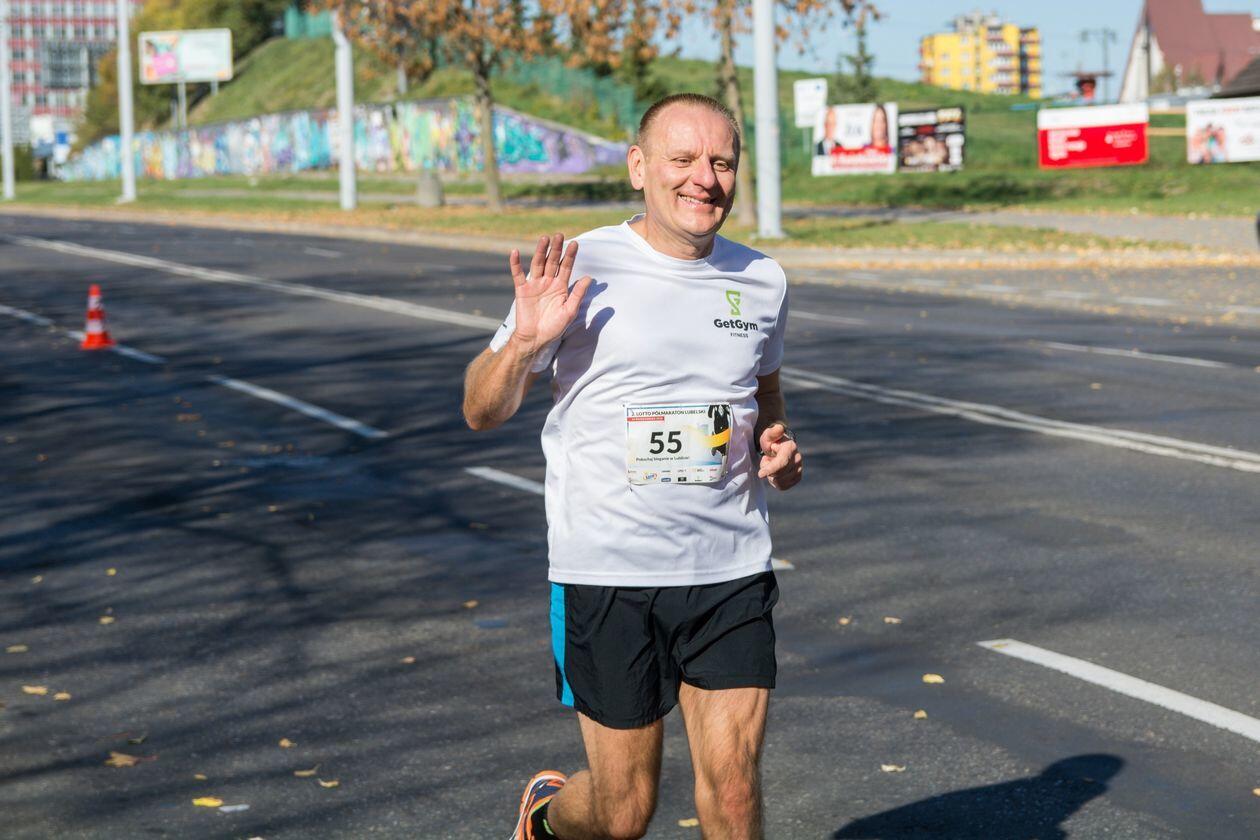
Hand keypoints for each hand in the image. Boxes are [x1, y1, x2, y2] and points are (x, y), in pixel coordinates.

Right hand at [508, 233, 591, 354]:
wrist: (536, 338)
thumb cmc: (554, 327)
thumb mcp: (570, 310)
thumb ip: (578, 294)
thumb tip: (589, 277)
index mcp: (561, 287)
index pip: (566, 267)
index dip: (570, 256)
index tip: (575, 243)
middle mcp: (548, 282)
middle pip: (552, 262)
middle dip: (556, 249)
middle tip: (559, 235)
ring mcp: (535, 285)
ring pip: (538, 264)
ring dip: (540, 251)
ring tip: (544, 238)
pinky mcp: (522, 290)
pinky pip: (518, 274)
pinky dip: (516, 263)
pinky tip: (515, 252)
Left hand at [757, 423, 801, 490]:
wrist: (779, 448)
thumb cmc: (772, 441)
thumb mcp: (768, 436)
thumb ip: (772, 433)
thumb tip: (779, 428)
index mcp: (791, 448)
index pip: (782, 463)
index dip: (771, 469)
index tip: (760, 474)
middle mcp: (798, 459)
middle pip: (780, 474)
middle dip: (768, 470)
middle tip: (766, 460)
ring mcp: (799, 469)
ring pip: (780, 482)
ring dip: (771, 476)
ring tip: (771, 465)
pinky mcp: (797, 478)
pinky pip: (782, 486)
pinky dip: (775, 482)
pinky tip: (775, 473)